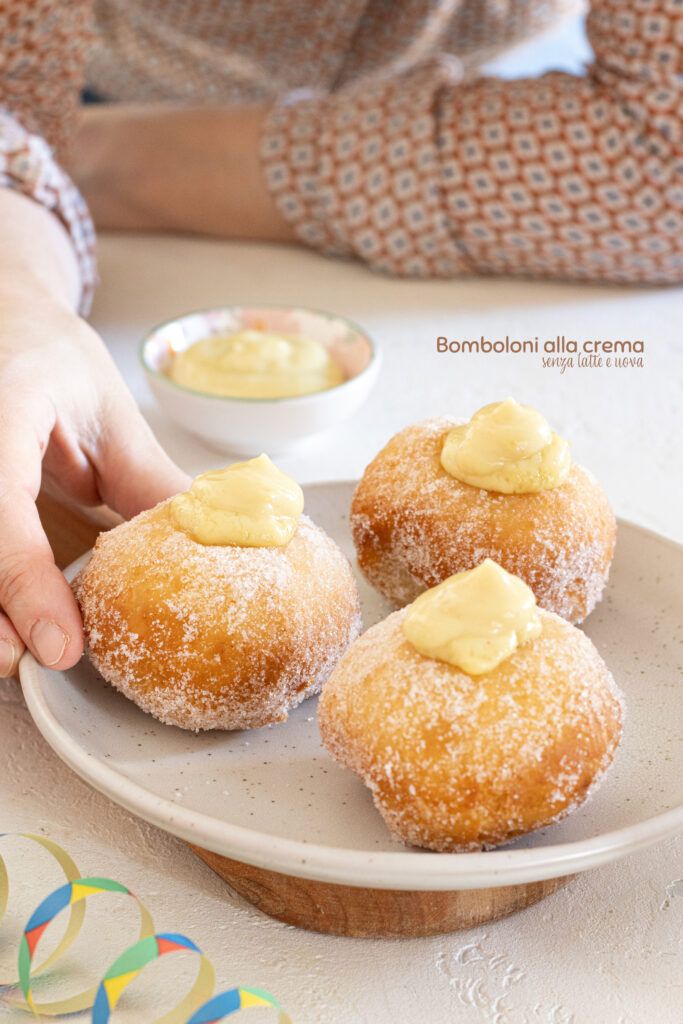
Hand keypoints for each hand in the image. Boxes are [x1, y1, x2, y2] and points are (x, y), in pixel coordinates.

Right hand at [0, 298, 189, 676]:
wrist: (4, 323)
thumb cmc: (51, 358)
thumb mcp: (110, 411)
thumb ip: (149, 481)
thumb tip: (219, 547)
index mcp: (3, 408)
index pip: (0, 503)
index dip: (26, 582)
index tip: (61, 646)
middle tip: (34, 662)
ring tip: (20, 652)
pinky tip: (10, 617)